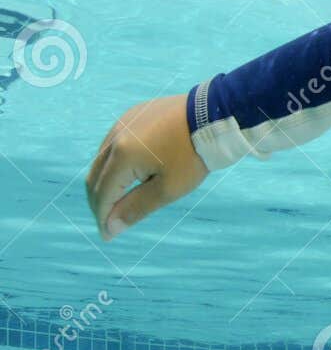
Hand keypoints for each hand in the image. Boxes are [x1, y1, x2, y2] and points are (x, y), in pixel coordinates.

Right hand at [85, 95, 208, 240]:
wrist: (215, 114)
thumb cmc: (194, 154)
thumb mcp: (168, 188)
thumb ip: (136, 208)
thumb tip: (110, 227)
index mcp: (121, 155)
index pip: (102, 193)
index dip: (103, 217)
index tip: (107, 236)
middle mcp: (115, 136)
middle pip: (95, 177)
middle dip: (100, 202)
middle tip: (110, 222)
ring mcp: (123, 122)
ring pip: (102, 159)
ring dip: (106, 182)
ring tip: (119, 201)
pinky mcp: (133, 114)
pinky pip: (114, 143)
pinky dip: (115, 163)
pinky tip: (130, 173)